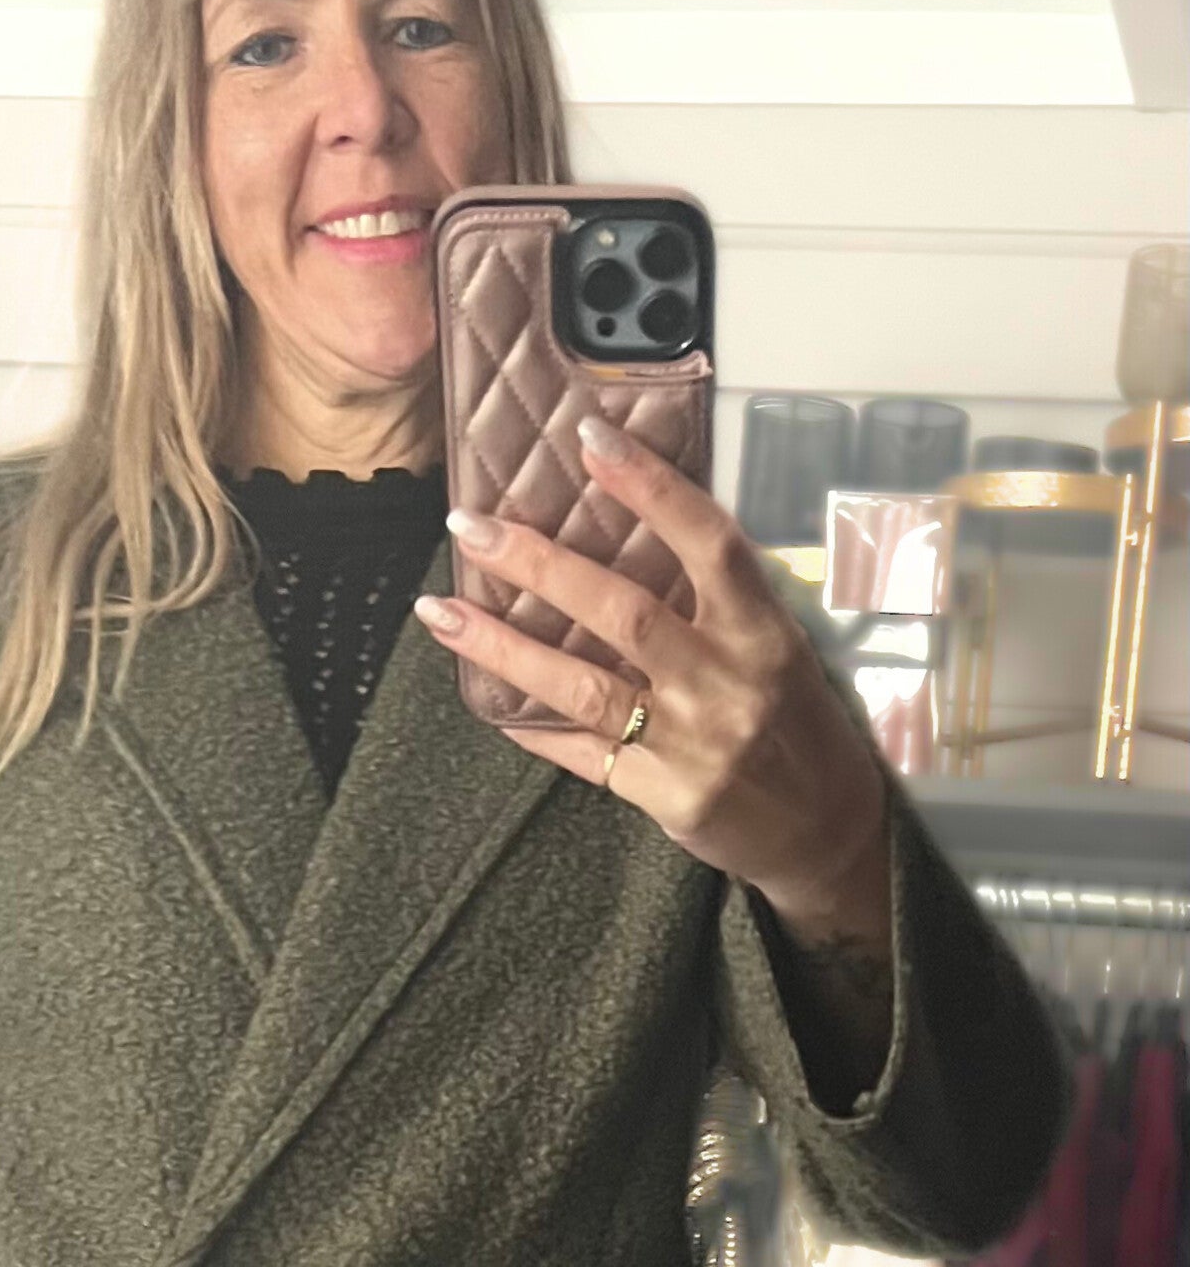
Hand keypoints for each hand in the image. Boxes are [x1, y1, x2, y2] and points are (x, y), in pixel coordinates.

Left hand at [412, 415, 890, 936]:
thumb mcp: (778, 649)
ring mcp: (692, 745)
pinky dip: (531, 726)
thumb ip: (715, 602)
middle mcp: (727, 684)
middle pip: (622, 612)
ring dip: (502, 647)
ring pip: (582, 687)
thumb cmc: (796, 722)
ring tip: (440, 611)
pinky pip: (581, 754)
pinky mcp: (663, 795)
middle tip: (470, 525)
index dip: (651, 486)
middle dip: (539, 564)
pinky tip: (485, 699)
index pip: (708, 544)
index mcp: (763, 632)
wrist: (826, 828)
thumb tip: (627, 530)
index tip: (590, 438)